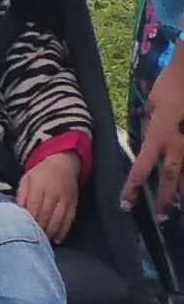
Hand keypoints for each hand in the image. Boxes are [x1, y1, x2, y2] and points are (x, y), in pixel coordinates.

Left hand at [17, 150, 81, 242]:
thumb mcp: (27, 179)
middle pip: (46, 215)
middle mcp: (54, 192)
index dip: (29, 220)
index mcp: (39, 185)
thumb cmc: (41, 174)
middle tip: (32, 240)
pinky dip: (63, 231)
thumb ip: (21, 195)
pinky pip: (69, 220)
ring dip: (50, 233)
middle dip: (38, 229)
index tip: (23, 231)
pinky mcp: (73, 204)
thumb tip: (17, 211)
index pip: (34, 206)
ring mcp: (65, 199)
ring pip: (58, 220)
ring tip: (43, 241)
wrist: (63, 164)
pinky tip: (57, 239)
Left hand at [122, 39, 183, 217]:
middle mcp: (179, 144)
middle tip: (162, 218)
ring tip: (180, 208)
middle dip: (166, 199)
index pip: (143, 168)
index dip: (133, 188)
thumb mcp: (153, 106)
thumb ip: (152, 126)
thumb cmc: (170, 85)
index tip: (126, 203)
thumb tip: (151, 138)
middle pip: (171, 178)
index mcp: (159, 136)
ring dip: (182, 191)